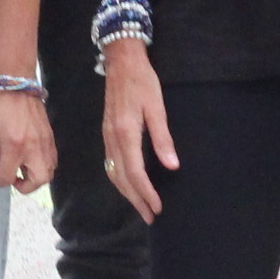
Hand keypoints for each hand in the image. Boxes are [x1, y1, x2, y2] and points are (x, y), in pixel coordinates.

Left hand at [0, 88, 55, 193]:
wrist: (16, 83)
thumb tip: (0, 160)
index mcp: (13, 145)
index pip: (8, 176)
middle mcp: (32, 147)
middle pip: (39, 180)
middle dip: (25, 186)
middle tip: (14, 178)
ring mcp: (44, 141)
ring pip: (49, 171)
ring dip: (36, 176)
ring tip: (23, 169)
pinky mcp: (50, 135)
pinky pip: (52, 158)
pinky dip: (43, 165)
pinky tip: (31, 158)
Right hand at [102, 42, 177, 223]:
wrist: (121, 62)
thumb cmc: (143, 81)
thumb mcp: (157, 107)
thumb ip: (163, 138)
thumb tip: (172, 166)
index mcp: (126, 134)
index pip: (135, 173)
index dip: (146, 193)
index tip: (158, 208)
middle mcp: (112, 139)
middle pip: (122, 178)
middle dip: (136, 200)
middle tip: (151, 217)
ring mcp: (107, 137)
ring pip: (113, 174)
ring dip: (127, 193)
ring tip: (141, 206)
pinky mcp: (107, 134)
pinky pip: (110, 164)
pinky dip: (119, 180)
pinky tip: (129, 184)